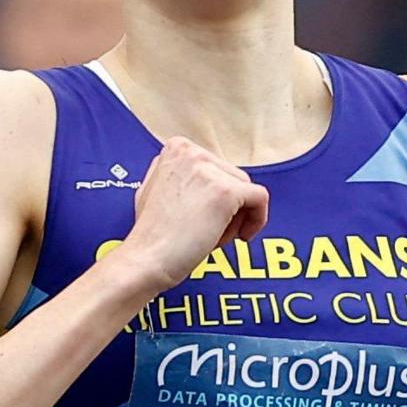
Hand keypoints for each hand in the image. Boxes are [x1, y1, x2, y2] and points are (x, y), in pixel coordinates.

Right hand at [123, 136, 272, 283]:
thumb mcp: (155, 189)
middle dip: (226, 208)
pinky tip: (242, 236)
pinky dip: (257, 219)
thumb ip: (180, 176)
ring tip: (210, 236)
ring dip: (235, 217)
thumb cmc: (151, 235)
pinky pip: (260, 199)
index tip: (202, 217)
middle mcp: (192, 151)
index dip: (213, 197)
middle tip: (205, 232)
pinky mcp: (226, 191)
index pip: (216, 168)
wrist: (145, 259)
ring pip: (246, 189)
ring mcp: (209, 170)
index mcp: (176, 148)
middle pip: (233, 178)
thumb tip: (206, 180)